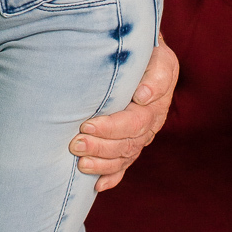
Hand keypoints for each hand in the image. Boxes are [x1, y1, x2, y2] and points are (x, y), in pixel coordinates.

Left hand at [69, 36, 178, 191]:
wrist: (141, 47)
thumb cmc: (142, 47)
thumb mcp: (156, 52)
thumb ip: (154, 73)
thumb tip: (143, 96)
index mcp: (155, 101)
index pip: (134, 122)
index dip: (110, 128)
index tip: (86, 125)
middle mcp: (151, 120)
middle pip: (128, 143)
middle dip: (100, 147)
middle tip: (74, 144)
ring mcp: (142, 133)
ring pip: (125, 156)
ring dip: (102, 163)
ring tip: (79, 163)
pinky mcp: (133, 139)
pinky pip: (125, 164)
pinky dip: (112, 176)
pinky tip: (98, 185)